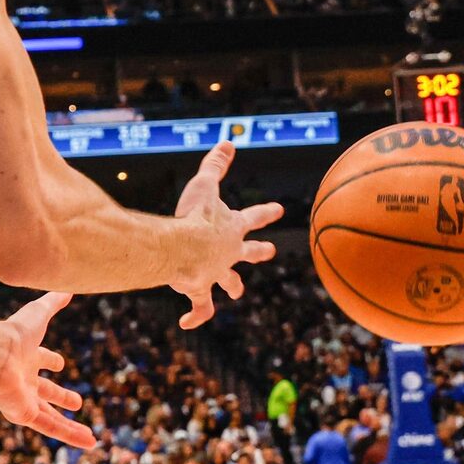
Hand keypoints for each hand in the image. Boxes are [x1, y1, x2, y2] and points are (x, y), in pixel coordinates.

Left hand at [0, 293, 93, 451]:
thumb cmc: (13, 333)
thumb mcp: (39, 313)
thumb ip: (53, 301)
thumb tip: (68, 288)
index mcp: (27, 357)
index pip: (41, 360)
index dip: (51, 361)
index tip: (60, 364)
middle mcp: (25, 380)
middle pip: (46, 392)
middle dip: (61, 397)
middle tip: (77, 403)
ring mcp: (24, 399)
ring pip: (51, 417)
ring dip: (70, 427)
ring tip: (90, 437)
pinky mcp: (24, 414)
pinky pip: (50, 428)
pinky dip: (69, 436)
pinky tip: (87, 442)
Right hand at [169, 136, 282, 329]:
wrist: (183, 248)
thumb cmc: (194, 216)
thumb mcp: (205, 185)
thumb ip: (216, 164)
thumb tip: (229, 140)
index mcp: (232, 228)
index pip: (254, 217)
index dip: (266, 212)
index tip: (280, 209)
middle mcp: (229, 253)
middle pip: (249, 253)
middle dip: (258, 251)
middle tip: (269, 251)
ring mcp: (216, 273)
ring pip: (229, 282)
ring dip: (232, 286)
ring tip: (235, 293)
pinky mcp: (200, 289)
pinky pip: (200, 307)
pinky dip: (196, 315)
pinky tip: (188, 323)